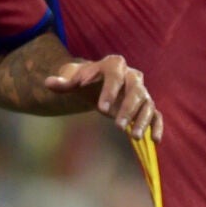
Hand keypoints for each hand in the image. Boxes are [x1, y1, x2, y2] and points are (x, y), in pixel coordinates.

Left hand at [46, 54, 161, 140]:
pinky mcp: (145, 105)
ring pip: (147, 103)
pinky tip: (154, 141)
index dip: (109, 91)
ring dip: (142, 120)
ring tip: (134, 137)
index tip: (101, 110)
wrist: (96, 82)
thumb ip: (63, 82)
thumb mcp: (72, 79)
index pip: (115, 75)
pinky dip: (156, 126)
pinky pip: (156, 114)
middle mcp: (132, 76)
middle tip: (118, 127)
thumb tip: (49, 83)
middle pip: (135, 90)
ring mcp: (141, 91)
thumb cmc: (83, 80)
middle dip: (128, 108)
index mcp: (114, 65)